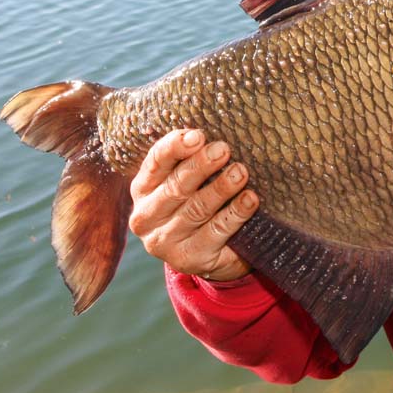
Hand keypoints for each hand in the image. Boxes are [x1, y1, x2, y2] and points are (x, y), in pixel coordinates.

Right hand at [128, 129, 257, 280]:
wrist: (208, 252)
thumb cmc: (197, 201)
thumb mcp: (188, 180)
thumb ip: (190, 158)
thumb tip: (206, 133)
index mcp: (142, 188)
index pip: (155, 162)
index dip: (175, 147)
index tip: (198, 135)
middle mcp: (146, 216)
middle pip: (176, 186)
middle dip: (201, 166)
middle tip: (223, 149)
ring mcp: (164, 241)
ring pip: (196, 209)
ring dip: (221, 188)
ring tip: (240, 172)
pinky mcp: (187, 259)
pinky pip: (215, 232)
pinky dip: (235, 214)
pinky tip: (250, 199)